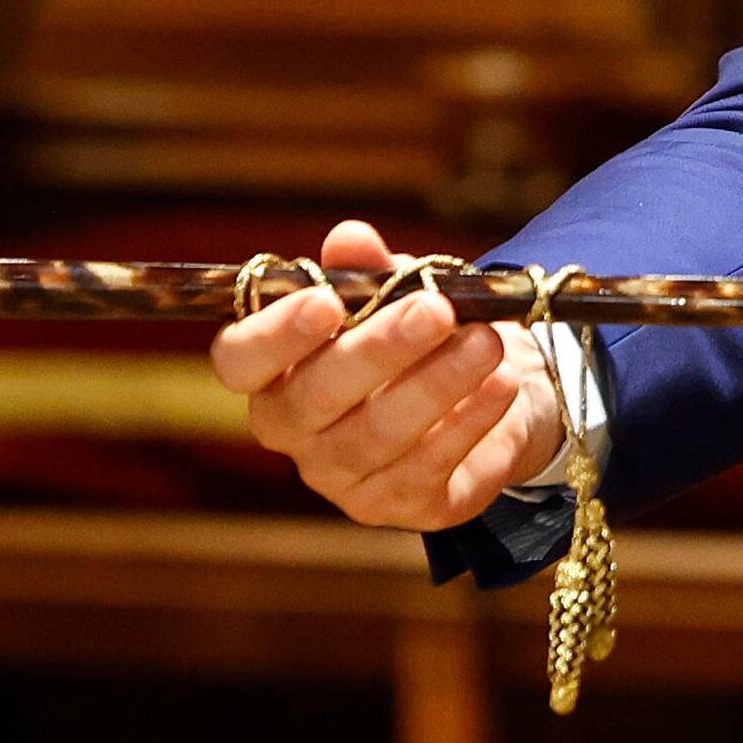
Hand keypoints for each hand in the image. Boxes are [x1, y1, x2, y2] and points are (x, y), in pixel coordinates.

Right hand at [207, 220, 567, 532]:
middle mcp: (294, 430)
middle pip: (314, 399)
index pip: (240, 361)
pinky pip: (428, 467)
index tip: (326, 301)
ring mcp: (341, 476)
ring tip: (487, 342)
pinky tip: (501, 385)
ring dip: (437, 383)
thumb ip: (367, 269)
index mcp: (271, 371)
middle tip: (435, 311)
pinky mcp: (398, 505)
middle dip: (377, 350)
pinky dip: (468, 422)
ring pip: (378, 434)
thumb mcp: (394, 290)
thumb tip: (351, 238)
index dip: (274, 335)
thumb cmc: (416, 335)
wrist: (486, 392)